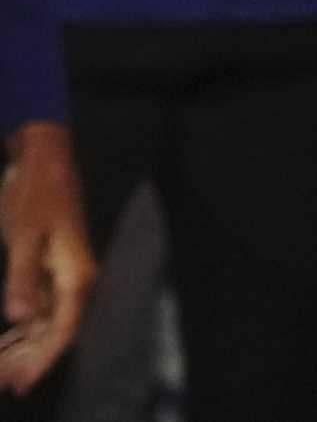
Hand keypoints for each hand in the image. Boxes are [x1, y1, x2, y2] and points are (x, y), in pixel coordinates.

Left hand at [0, 124, 94, 395]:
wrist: (47, 164)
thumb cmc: (37, 196)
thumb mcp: (25, 235)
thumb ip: (23, 277)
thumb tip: (19, 317)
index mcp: (77, 275)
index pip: (64, 328)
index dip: (44, 359)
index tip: (22, 383)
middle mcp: (78, 280)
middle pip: (57, 332)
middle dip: (29, 360)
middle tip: (3, 383)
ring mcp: (67, 277)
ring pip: (48, 325)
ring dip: (24, 348)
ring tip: (1, 370)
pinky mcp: (55, 272)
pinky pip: (42, 310)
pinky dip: (23, 330)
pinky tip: (7, 343)